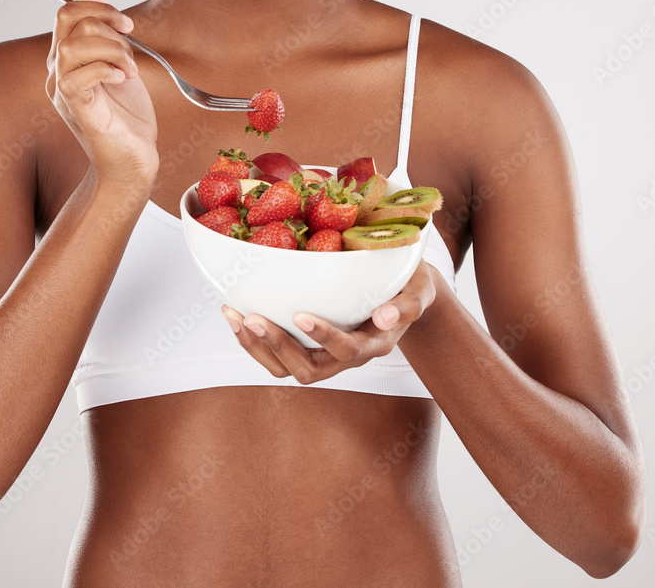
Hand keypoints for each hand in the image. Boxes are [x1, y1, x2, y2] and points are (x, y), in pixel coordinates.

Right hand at [47, 0, 157, 186]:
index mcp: (66, 60)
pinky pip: (77, 78)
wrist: (132, 160)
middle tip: (131, 46)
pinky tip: (123, 80)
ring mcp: (64, 93)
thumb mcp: (121, 62)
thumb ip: (106, 30)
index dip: (97, 7)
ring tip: (130, 69)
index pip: (66, 13)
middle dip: (107, 26)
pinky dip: (106, 70)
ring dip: (110, 50)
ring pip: (72, 48)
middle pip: (69, 23)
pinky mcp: (78, 111)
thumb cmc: (126, 118)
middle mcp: (58, 73)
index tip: (126, 24)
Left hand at [221, 260, 440, 383]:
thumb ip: (408, 304)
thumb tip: (386, 317)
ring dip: (257, 347)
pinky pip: (277, 355)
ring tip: (235, 316)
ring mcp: (325, 355)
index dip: (324, 337)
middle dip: (279, 347)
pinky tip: (235, 313)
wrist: (403, 292)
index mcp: (374, 344)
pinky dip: (253, 339)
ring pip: (286, 368)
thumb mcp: (420, 291)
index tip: (300, 316)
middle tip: (253, 319)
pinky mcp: (307, 346)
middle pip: (309, 370)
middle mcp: (347, 357)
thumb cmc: (410, 285)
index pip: (347, 351)